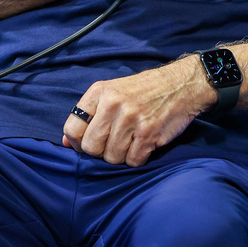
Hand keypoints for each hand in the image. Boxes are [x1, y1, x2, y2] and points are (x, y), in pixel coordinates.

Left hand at [61, 57, 214, 166]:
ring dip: (121, 156)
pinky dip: (138, 158)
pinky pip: (133, 161)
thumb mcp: (112, 93)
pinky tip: (143, 144)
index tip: (88, 143)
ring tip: (131, 141)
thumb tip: (66, 143)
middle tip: (114, 143)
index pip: (72, 128)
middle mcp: (113, 104)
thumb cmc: (144, 91)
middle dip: (100, 152)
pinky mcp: (149, 133)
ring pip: (112, 158)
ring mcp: (131, 119)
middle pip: (91, 147)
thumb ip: (89, 115)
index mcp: (99, 92)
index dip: (77, 142)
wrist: (181, 85)